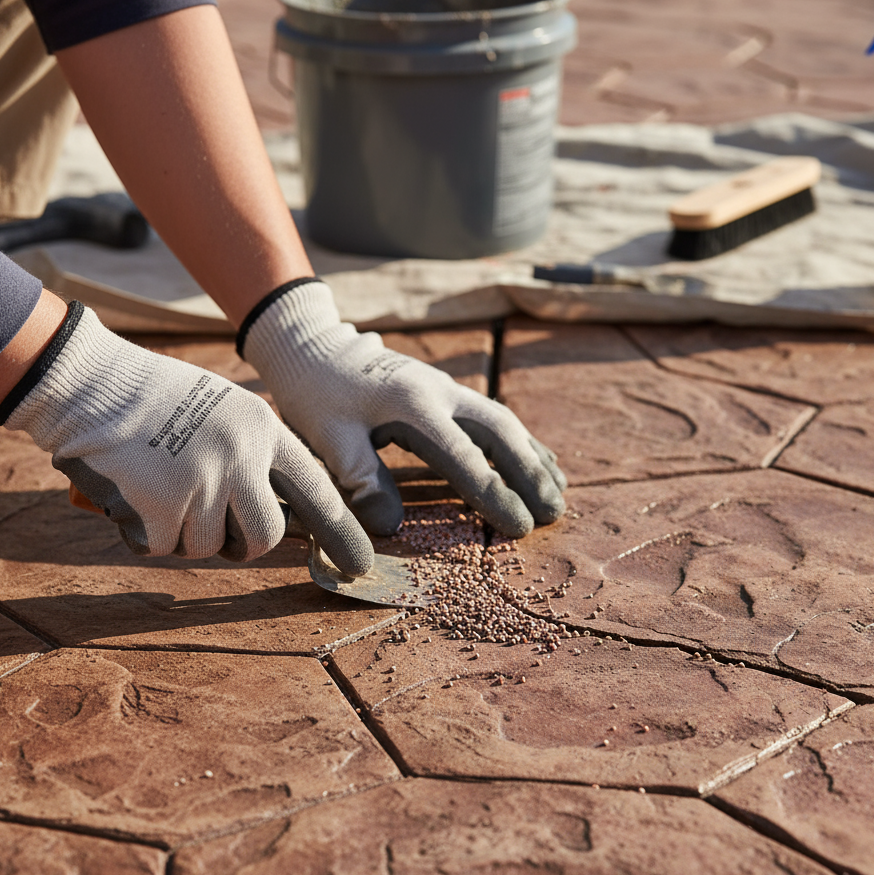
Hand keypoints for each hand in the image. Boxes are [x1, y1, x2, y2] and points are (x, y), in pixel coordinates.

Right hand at [0, 302, 372, 570]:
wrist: (86, 379)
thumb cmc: (153, 398)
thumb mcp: (224, 412)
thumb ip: (254, 456)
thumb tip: (282, 520)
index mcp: (263, 430)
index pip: (315, 490)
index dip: (340, 532)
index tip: (360, 565)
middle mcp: (241, 456)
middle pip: (264, 538)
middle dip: (241, 545)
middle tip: (212, 525)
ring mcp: (202, 482)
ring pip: (205, 547)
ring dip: (180, 532)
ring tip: (157, 484)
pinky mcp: (159, 506)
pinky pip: (161, 547)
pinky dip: (142, 531)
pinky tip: (130, 491)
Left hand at [241, 280, 566, 537]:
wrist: (314, 348)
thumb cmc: (316, 397)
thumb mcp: (327, 438)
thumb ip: (360, 479)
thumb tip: (392, 526)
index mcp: (414, 406)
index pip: (466, 458)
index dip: (496, 494)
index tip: (520, 526)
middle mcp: (442, 392)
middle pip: (502, 433)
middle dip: (531, 475)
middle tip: (554, 513)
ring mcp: (449, 387)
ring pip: (505, 422)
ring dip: (534, 458)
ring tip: (559, 493)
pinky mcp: (448, 390)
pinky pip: (495, 416)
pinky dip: (521, 442)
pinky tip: (539, 461)